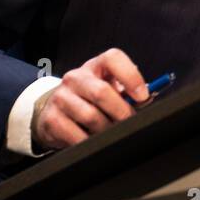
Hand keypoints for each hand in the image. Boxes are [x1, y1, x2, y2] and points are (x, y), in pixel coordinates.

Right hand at [31, 47, 150, 151]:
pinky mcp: (52, 118)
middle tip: (129, 122)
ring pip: (90, 116)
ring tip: (111, 133)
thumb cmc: (89, 98)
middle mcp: (76, 77)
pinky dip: (90, 141)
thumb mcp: (107, 87)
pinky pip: (76, 135)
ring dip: (106, 129)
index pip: (113, 58)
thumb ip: (126, 91)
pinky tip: (93, 140)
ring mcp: (61, 97)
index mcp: (95, 66)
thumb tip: (147, 101)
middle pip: (101, 92)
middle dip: (121, 111)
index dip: (130, 76)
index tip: (142, 96)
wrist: (54, 109)